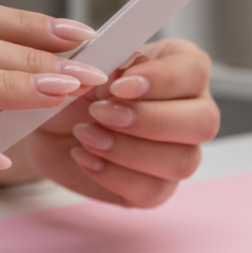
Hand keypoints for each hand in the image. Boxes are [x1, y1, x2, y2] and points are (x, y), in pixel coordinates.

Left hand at [2, 39, 219, 207]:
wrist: (47, 125)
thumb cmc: (75, 87)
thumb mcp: (85, 64)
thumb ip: (107, 60)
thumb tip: (123, 73)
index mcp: (183, 69)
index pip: (195, 71)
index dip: (161, 80)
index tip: (119, 85)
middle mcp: (191, 112)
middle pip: (204, 121)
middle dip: (149, 120)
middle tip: (100, 112)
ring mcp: (179, 153)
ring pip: (182, 161)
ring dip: (129, 150)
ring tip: (86, 135)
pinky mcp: (158, 188)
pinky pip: (154, 192)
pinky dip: (114, 176)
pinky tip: (85, 157)